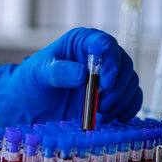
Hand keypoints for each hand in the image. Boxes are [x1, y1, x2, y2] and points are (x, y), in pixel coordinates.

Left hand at [0, 27, 142, 127]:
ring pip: (130, 82)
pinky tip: (116, 119)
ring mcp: (107, 76)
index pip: (105, 43)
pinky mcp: (111, 95)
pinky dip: (128, 108)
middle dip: (117, 87)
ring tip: (101, 115)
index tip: (105, 83)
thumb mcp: (38, 74)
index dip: (111, 62)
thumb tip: (82, 74)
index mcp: (81, 43)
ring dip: (121, 100)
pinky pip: (132, 98)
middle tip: (101, 105)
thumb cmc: (31, 83)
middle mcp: (99, 57)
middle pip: (123, 64)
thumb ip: (57, 71)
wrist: (30, 106)